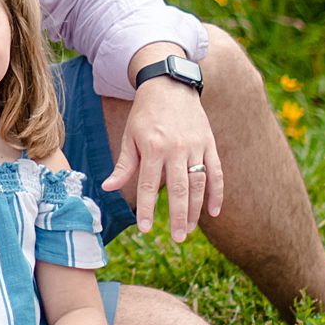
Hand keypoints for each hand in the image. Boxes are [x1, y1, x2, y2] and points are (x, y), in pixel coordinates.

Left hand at [103, 74, 223, 242]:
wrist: (169, 85)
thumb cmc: (145, 113)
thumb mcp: (130, 136)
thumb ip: (124, 165)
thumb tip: (107, 189)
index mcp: (153, 146)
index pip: (148, 184)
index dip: (147, 209)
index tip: (145, 230)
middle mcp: (176, 148)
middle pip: (179, 188)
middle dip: (178, 216)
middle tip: (177, 239)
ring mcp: (196, 146)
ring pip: (199, 183)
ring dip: (196, 210)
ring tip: (189, 230)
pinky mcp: (209, 144)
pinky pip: (216, 172)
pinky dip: (217, 193)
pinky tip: (214, 212)